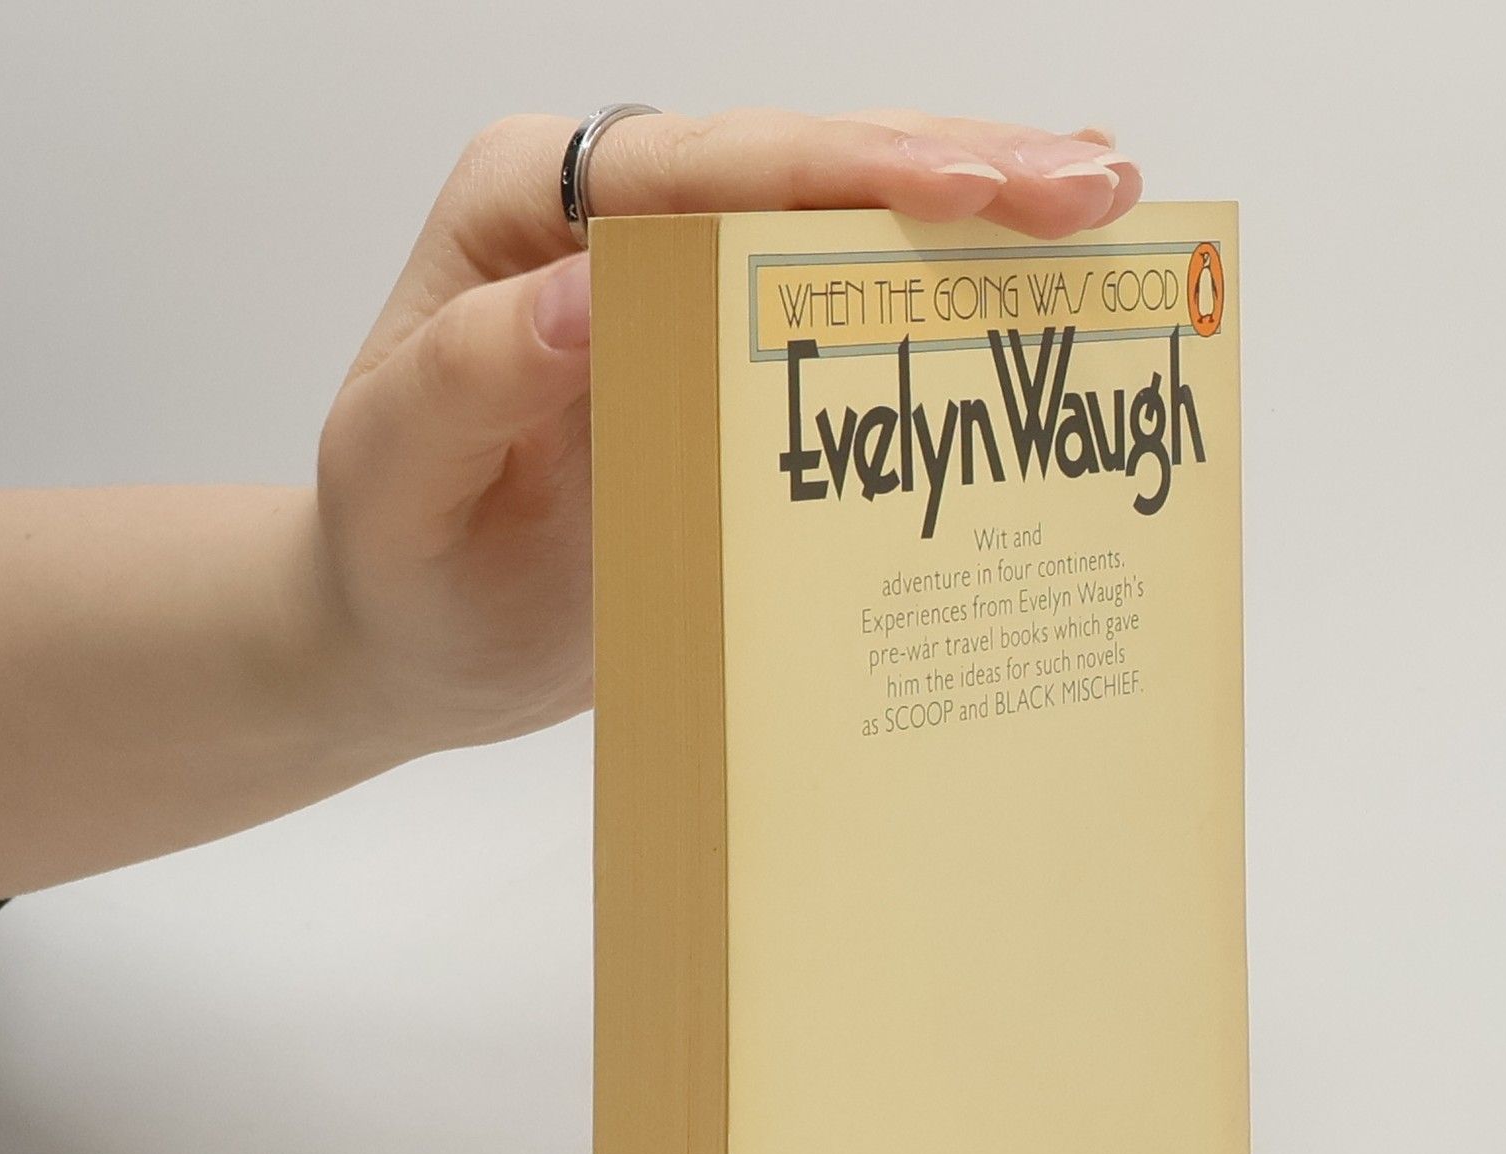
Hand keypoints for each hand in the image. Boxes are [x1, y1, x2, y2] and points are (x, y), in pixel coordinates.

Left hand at [311, 110, 1142, 757]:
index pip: (705, 167)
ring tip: (1109, 203)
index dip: (848, 170)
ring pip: (846, 224)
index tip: (970, 192)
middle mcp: (618, 221)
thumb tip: (581, 304)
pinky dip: (946, 295)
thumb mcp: (396, 473)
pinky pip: (849, 312)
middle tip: (1098, 185)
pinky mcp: (734, 359)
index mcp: (532, 211)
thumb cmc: (395, 555)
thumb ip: (466, 378)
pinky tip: (1037, 277)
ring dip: (979, 215)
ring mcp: (687, 287)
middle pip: (803, 168)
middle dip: (958, 167)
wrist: (414, 633)